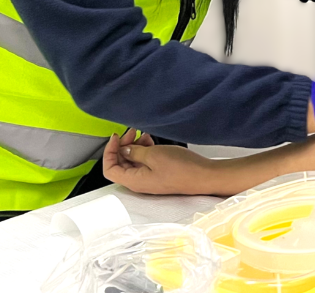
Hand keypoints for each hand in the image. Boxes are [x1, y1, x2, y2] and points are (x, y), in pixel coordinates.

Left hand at [102, 128, 219, 195]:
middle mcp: (139, 182)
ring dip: (135, 147)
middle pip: (121, 164)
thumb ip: (134, 152)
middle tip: (132, 132)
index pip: (109, 169)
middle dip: (123, 146)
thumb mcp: (154, 155)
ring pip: (133, 162)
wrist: (204, 176)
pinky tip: (151, 142)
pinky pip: (144, 162)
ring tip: (144, 136)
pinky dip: (144, 150)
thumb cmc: (183, 169)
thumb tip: (123, 150)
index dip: (109, 151)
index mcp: (134, 181)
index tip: (116, 137)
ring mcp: (149, 179)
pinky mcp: (158, 174)